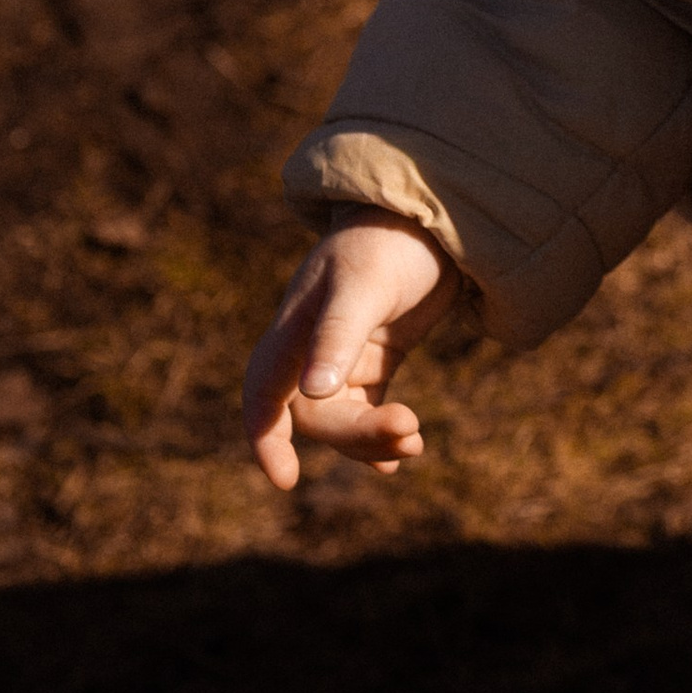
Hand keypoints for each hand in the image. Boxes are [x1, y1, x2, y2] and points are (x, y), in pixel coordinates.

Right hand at [242, 213, 456, 491]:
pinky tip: (402, 452)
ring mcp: (341, 355)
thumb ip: (338, 334)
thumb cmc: (388, 240)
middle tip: (411, 430)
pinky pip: (366, 408)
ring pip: (343, 417)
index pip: (263, 393)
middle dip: (357, 433)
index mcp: (294, 328)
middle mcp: (309, 348)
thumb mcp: (364, 283)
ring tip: (416, 440)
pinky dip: (380, 433)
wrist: (428, 213)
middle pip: (317, 415)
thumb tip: (314, 394)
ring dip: (373, 437)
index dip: (266, 437)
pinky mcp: (373, 356)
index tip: (286, 480)